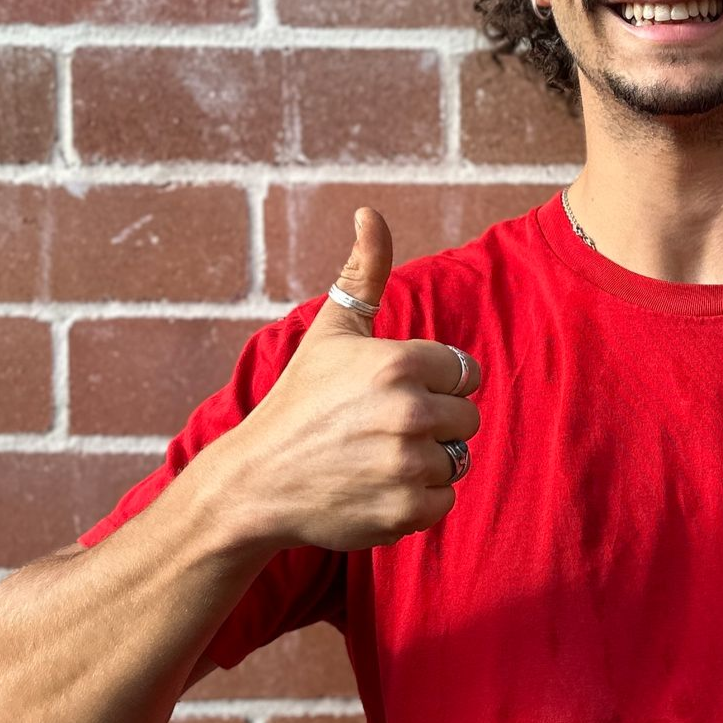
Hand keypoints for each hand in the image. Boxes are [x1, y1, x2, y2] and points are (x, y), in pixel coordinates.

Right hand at [224, 207, 481, 552]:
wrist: (255, 484)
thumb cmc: (299, 402)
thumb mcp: (331, 331)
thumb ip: (364, 273)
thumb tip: (370, 212)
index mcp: (399, 363)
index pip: (463, 372)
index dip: (434, 383)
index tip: (391, 393)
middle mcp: (409, 411)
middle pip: (466, 417)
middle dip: (434, 423)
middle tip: (380, 429)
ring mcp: (409, 464)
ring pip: (457, 460)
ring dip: (426, 463)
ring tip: (374, 458)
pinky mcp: (408, 510)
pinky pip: (444, 501)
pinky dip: (416, 501)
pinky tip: (375, 489)